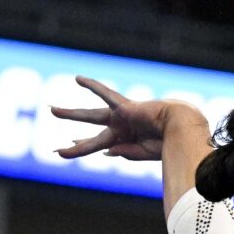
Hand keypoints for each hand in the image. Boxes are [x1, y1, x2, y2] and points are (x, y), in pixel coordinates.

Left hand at [50, 76, 183, 161]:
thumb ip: (125, 153)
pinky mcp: (125, 107)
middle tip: (56, 141)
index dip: (82, 146)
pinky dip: (93, 86)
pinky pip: (106, 94)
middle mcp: (120, 128)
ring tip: (52, 111)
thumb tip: (106, 153)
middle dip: (75, 136)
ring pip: (90, 116)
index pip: (98, 144)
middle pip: (91, 131)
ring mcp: (120, 117)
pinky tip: (78, 79)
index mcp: (124, 140)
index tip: (67, 146)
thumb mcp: (143, 153)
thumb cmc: (168, 143)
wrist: (182, 129)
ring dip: (72, 114)